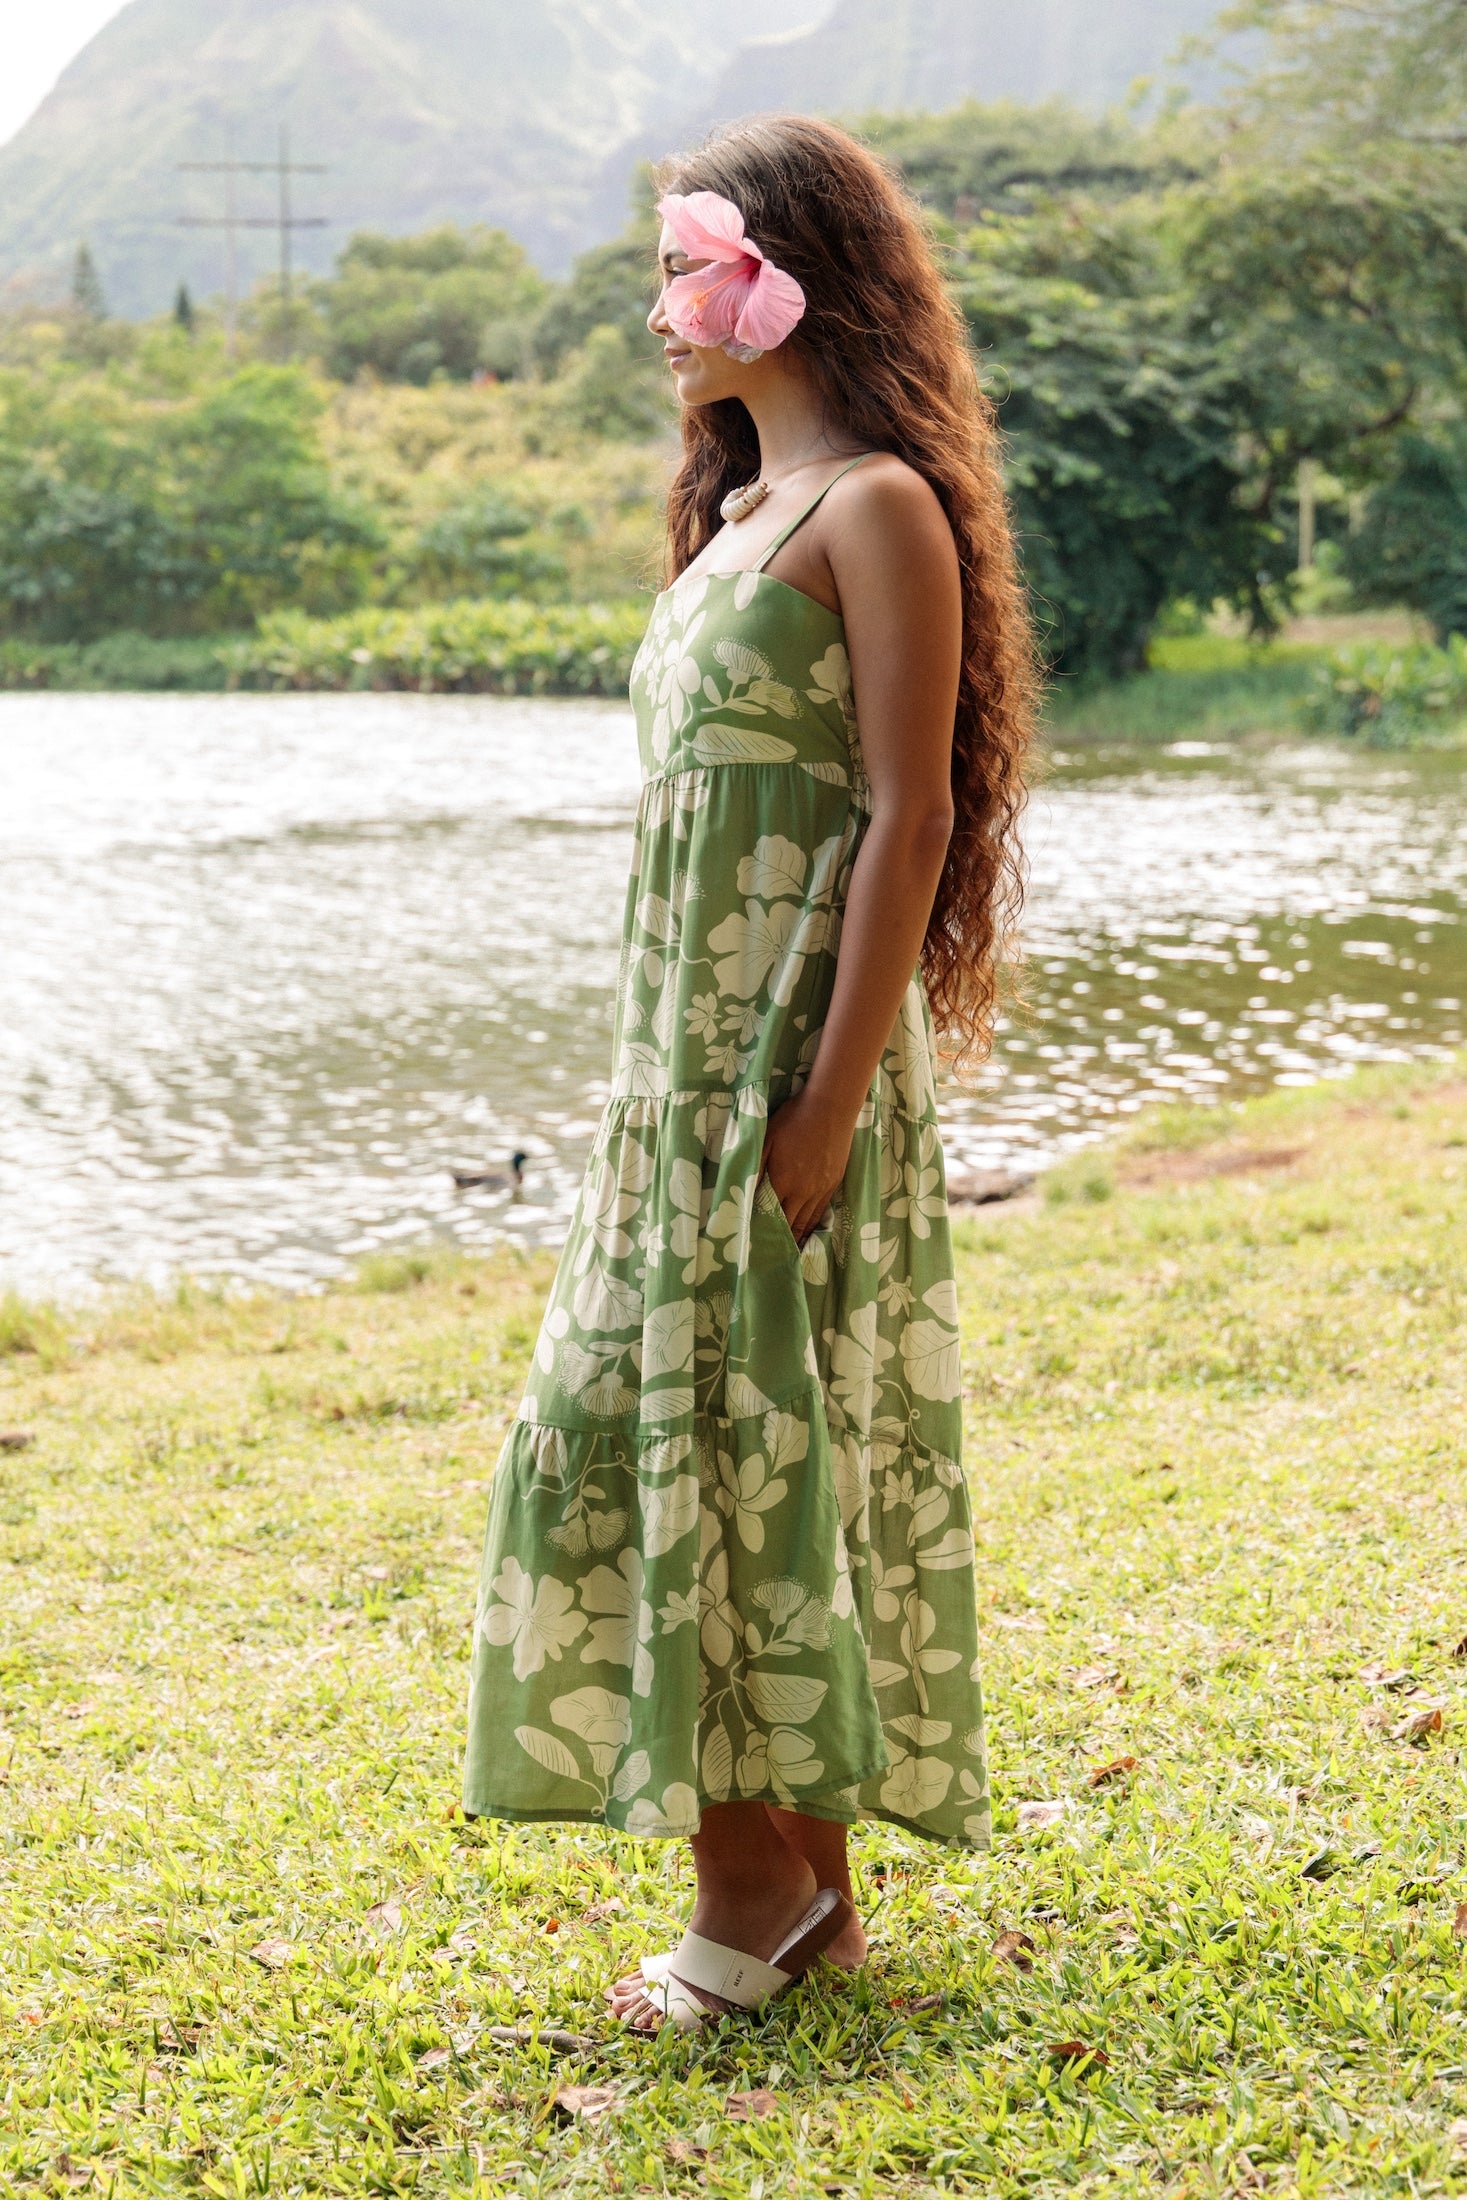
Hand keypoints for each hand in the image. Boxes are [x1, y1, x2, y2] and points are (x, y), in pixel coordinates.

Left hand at [761, 1088, 856, 1243]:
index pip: (768, 1215)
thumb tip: (743, 1190)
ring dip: (796, 1239)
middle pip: (788, 1225)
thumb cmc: (793, 1119)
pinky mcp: (832, 1184)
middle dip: (777, 1242)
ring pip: (806, 1222)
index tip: (751, 1245)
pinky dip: (812, 1227)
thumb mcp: (766, 1138)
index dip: (760, 1231)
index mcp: (782, 1180)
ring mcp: (820, 1189)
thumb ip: (754, 1165)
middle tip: (767, 1257)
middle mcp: (802, 1191)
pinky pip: (820, 1213)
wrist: (830, 1108)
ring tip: (787, 1255)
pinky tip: (806, 1234)